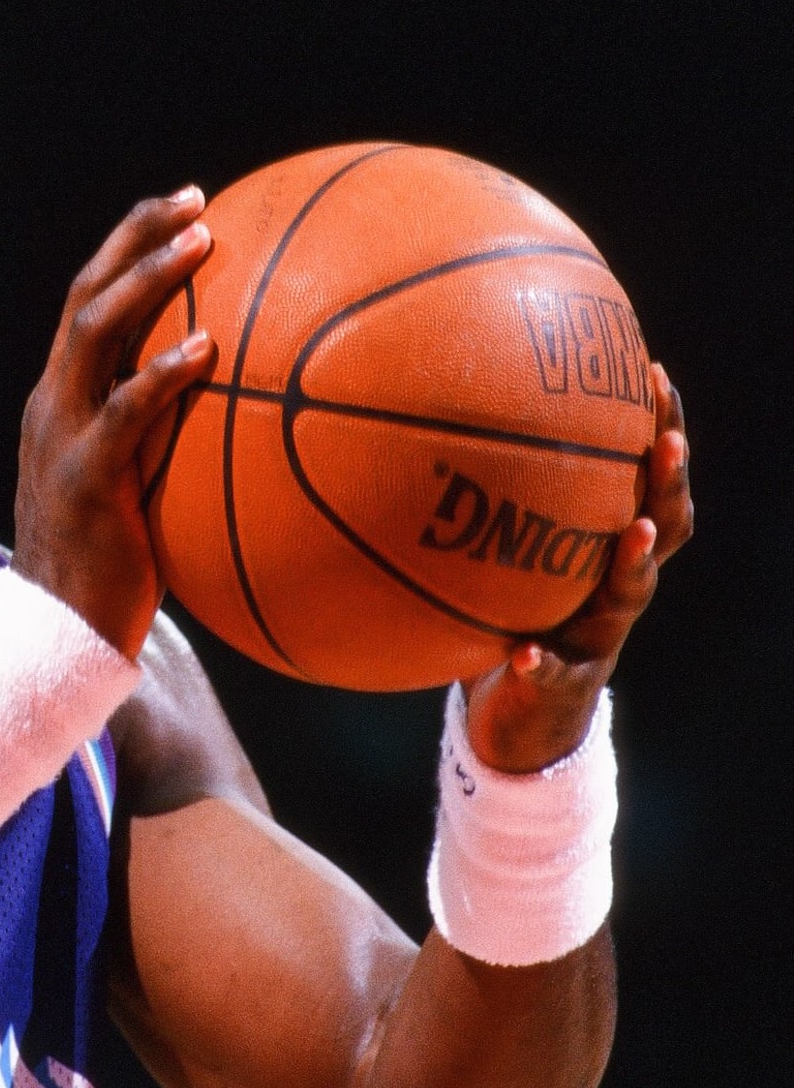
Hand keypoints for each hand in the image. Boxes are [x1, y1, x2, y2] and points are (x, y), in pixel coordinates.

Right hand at [13, 191, 218, 656]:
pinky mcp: (85, 478)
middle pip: (86, 294)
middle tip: (195, 200)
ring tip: (200, 243)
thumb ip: (167, 447)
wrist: (53, 639)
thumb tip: (244, 419)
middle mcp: (52, 404)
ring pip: (93, 333)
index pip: (87, 303)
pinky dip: (161, 373)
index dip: (129, 248)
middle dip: (137, 237)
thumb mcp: (134, 491)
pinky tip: (206, 349)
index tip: (184, 207)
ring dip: (148, 280)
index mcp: (60, 401)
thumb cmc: (108, 572)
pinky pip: (124, 412)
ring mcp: (61, 436)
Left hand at [464, 366, 692, 771]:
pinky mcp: (563, 683)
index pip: (644, 478)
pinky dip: (541, 662)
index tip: (654, 373)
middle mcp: (614, 585)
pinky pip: (554, 671)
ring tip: (632, 531)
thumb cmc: (506, 613)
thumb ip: (482, 499)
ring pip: (630, 594)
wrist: (517, 714)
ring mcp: (598, 635)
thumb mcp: (499, 551)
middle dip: (668, 483)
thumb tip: (420, 408)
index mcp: (602, 546)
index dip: (658, 429)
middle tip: (667, 442)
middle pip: (662, 526)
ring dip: (633, 562)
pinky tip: (524, 653)